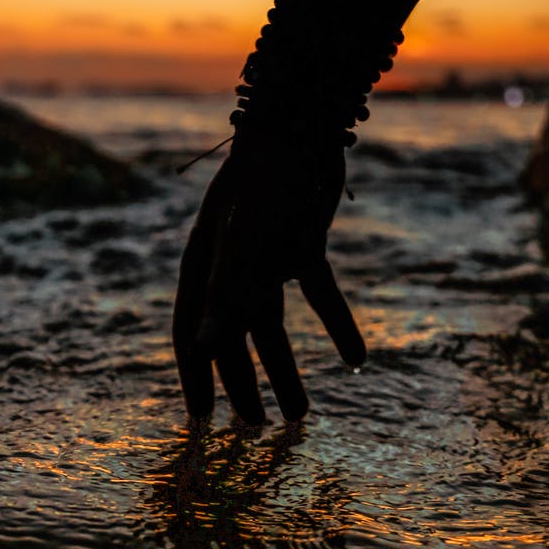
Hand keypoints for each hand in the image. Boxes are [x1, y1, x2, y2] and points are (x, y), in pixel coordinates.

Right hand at [172, 133, 366, 425]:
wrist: (307, 119)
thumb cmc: (267, 176)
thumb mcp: (246, 241)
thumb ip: (224, 293)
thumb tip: (198, 347)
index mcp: (204, 265)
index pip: (191, 333)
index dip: (196, 378)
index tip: (203, 421)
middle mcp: (230, 264)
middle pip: (233, 337)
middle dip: (245, 384)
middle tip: (260, 429)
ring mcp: (267, 255)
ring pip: (274, 323)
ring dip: (288, 367)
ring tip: (303, 414)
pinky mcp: (303, 243)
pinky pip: (318, 293)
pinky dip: (336, 324)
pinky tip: (357, 359)